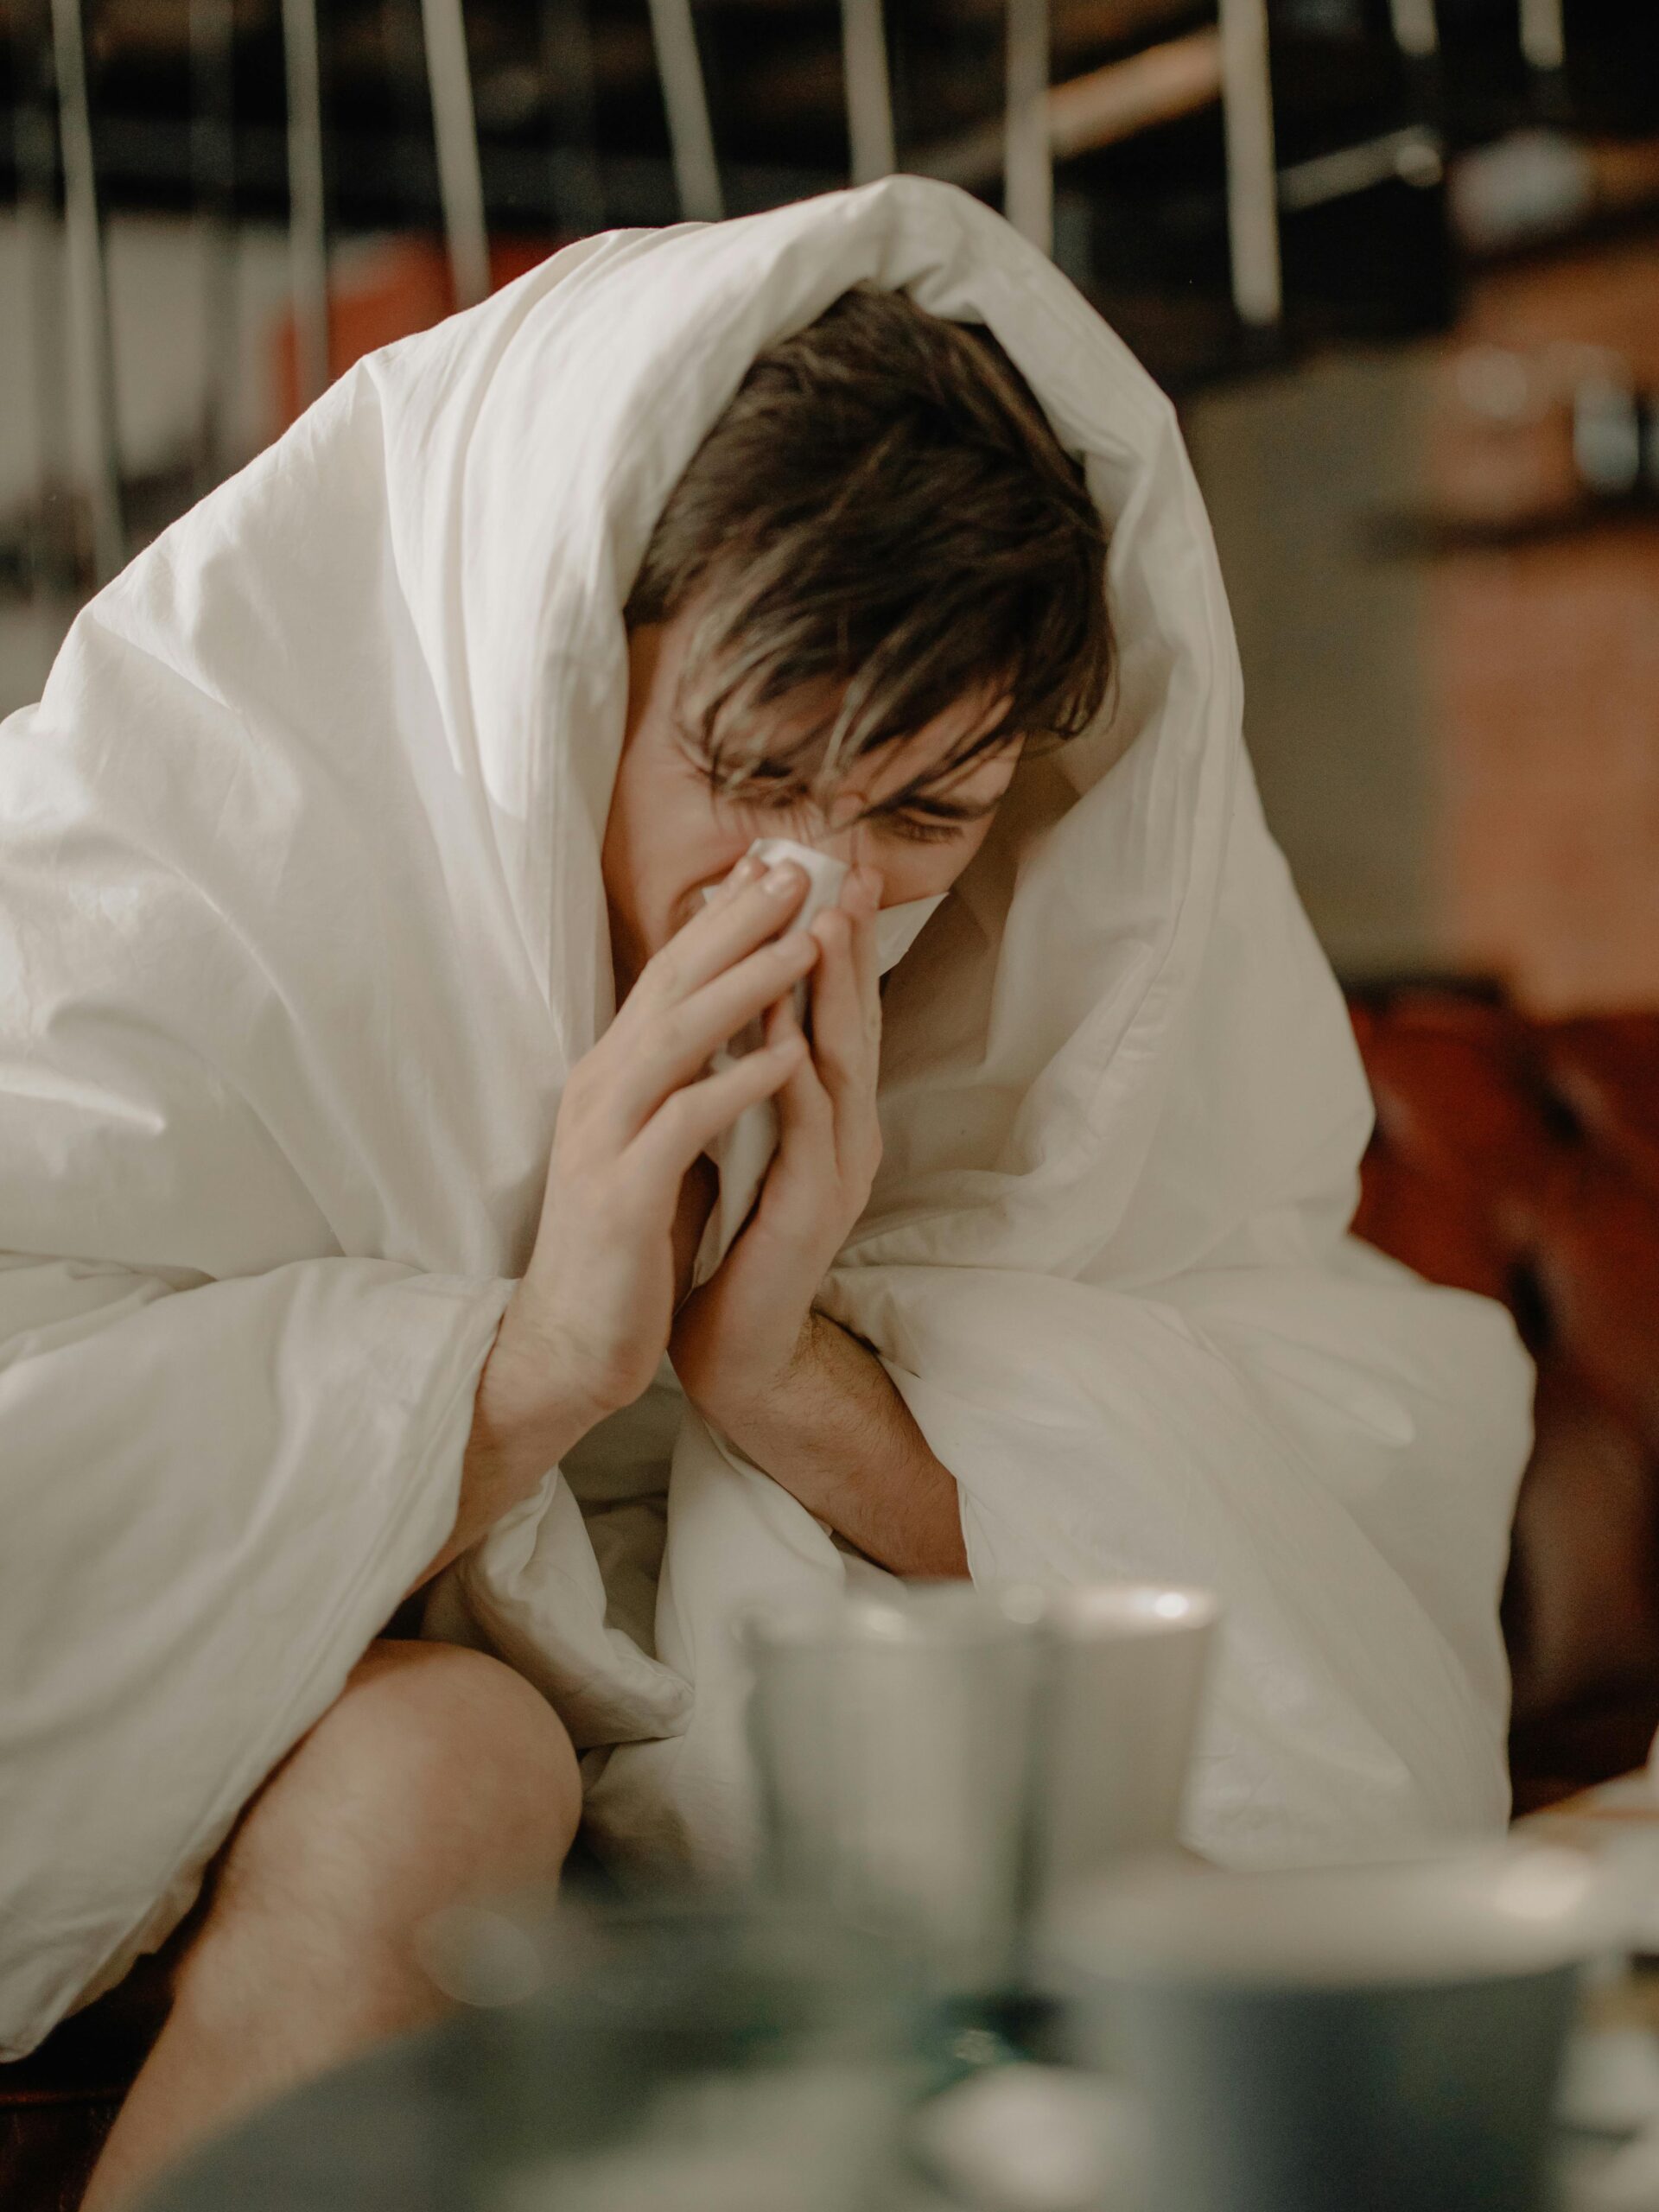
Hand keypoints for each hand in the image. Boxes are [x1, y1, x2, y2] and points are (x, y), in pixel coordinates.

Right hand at [474, 855, 818, 1467]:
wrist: (571, 1344)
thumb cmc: (624, 1243)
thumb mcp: (652, 1142)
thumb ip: (681, 1080)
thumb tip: (733, 1022)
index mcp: (613, 1074)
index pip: (671, 975)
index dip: (724, 918)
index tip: (778, 865)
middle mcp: (601, 1089)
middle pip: (672, 985)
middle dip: (736, 923)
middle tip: (798, 868)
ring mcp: (606, 1139)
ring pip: (677, 1039)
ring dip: (745, 986)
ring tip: (805, 941)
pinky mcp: (622, 1194)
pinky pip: (685, 1124)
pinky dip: (735, 1085)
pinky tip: (785, 1056)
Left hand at [670, 861, 883, 1436]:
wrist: (731, 1343)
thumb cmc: (729, 1237)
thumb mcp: (745, 1137)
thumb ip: (758, 1074)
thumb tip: (748, 996)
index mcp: (828, 1112)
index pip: (831, 1008)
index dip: (831, 937)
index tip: (820, 867)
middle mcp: (847, 1132)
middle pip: (851, 1020)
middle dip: (848, 944)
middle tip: (846, 870)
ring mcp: (839, 1170)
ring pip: (840, 1065)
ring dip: (834, 996)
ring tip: (824, 926)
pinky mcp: (814, 1210)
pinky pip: (806, 1131)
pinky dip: (797, 1079)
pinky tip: (786, 1037)